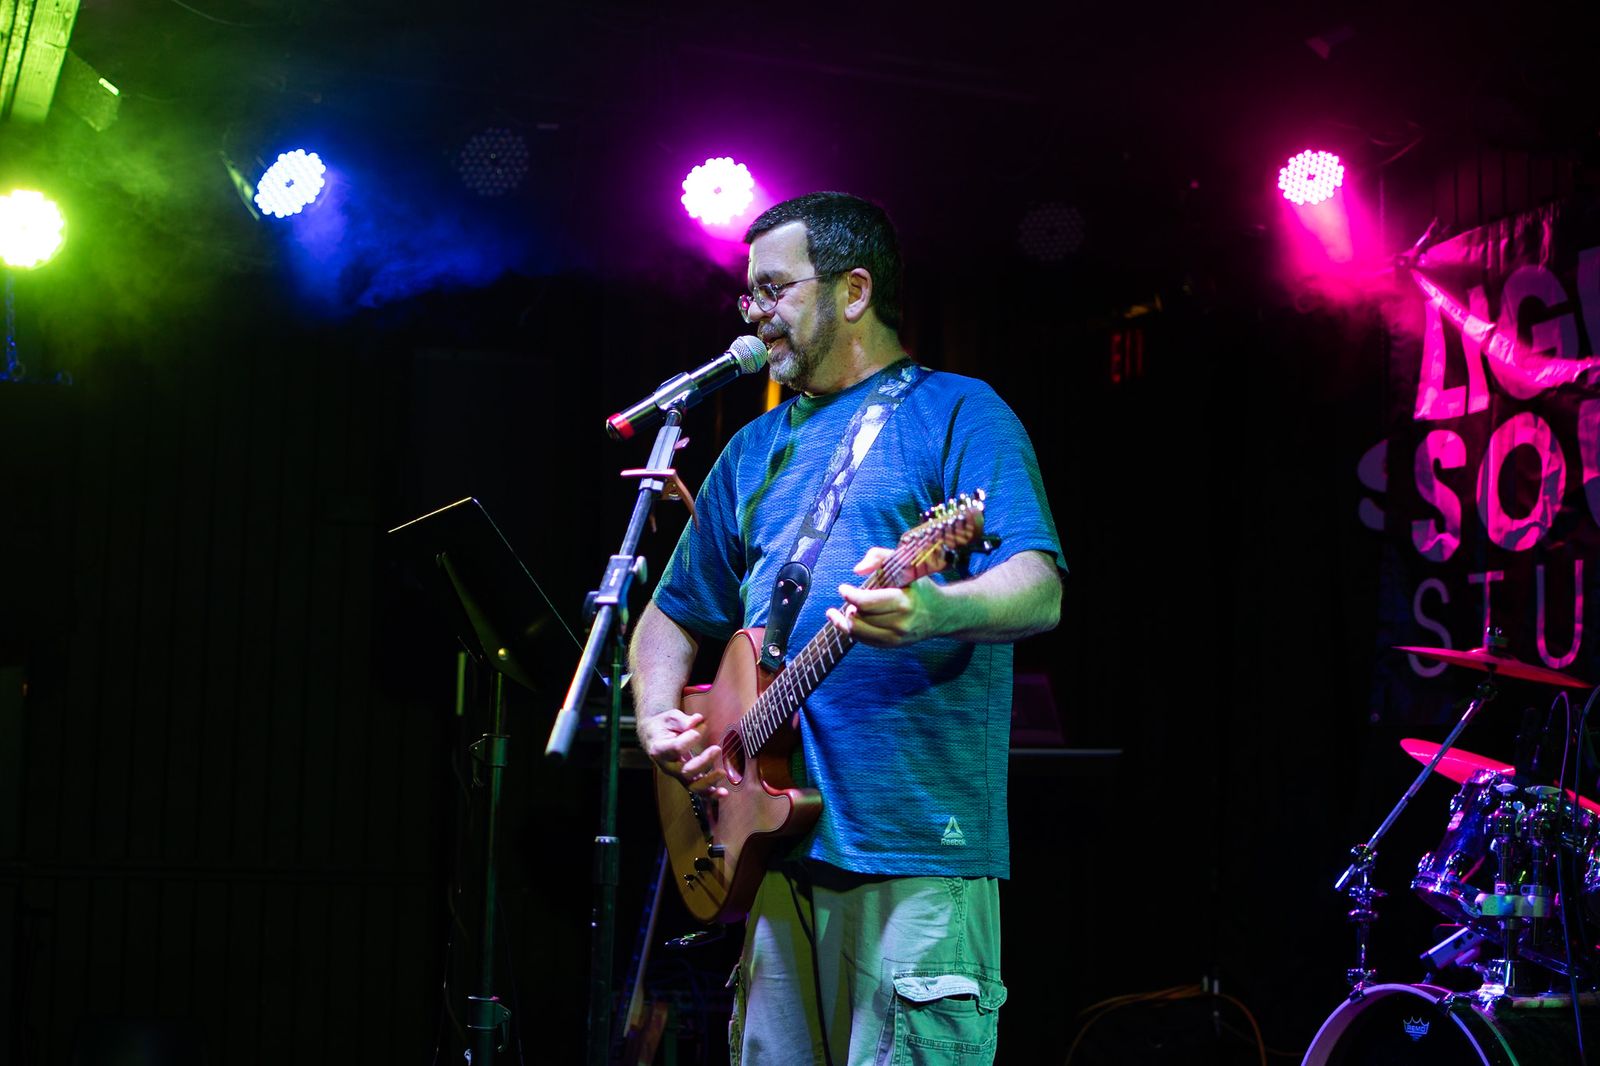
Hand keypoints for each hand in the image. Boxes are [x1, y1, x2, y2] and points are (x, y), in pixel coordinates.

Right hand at [636, 708, 727, 796]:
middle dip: (703, 761)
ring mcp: (678, 775)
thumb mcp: (670, 718)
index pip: (675, 749)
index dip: (689, 739)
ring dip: (709, 781)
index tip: (701, 727)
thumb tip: (697, 720)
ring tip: (722, 773)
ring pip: (692, 786)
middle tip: (717, 748)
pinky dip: (711, 794)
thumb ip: (683, 720)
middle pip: (686, 771)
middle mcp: (668, 767)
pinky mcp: (687, 779)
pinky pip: (699, 791)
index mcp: (660, 750)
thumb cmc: (664, 725)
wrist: (655, 736)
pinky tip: (724, 793)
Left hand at [826, 546, 944, 646]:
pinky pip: (864, 641)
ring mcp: (896, 637)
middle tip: (849, 597)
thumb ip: (879, 557)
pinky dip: (853, 630)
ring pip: (859, 632)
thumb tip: (857, 570)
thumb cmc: (919, 586)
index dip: (850, 595)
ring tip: (849, 609)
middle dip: (850, 606)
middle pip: (861, 618)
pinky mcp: (893, 645)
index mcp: (903, 601)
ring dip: (847, 620)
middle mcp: (900, 623)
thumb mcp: (905, 564)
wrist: (941, 613)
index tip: (843, 588)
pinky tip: (847, 620)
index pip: (867, 603)